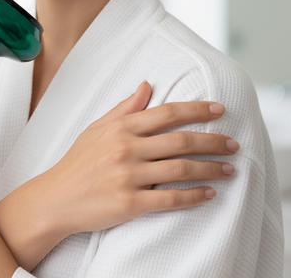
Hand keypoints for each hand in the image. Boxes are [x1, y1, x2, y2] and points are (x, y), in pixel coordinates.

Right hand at [44, 82, 236, 235]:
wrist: (56, 198)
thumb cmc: (78, 161)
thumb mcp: (97, 128)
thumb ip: (125, 108)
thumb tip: (147, 85)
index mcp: (121, 128)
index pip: (166, 113)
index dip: (196, 109)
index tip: (219, 109)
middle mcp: (126, 148)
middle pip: (180, 140)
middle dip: (213, 140)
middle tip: (234, 143)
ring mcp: (128, 176)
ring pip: (181, 169)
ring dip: (211, 168)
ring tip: (229, 169)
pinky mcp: (129, 204)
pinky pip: (170, 199)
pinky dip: (194, 196)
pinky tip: (209, 194)